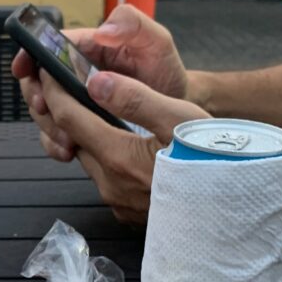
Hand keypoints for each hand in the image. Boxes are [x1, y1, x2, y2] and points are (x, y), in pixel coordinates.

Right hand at [12, 4, 187, 138]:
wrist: (177, 111)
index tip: (24, 69)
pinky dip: (56, 143)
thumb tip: (103, 30)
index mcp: (89, 47)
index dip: (31, 55)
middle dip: (37, 95)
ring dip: (48, 124)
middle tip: (45, 108)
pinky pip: (57, 133)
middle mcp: (76, 73)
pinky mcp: (80, 125)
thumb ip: (134, 25)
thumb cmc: (166, 74)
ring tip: (65, 137)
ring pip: (45, 110)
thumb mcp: (157, 43)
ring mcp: (76, 101)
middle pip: (39, 80)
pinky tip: (69, 150)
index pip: (50, 45)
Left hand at [36, 70, 208, 223]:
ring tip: (93, 108)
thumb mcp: (182, 120)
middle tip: (63, 83)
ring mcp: (119, 202)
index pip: (68, 117)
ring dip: (86, 135)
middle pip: (74, 140)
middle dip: (65, 111)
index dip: (54, 89)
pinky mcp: (129, 213)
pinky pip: (106, 178)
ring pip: (90, 160)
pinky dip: (105, 156)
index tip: (46, 68)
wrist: (235, 211)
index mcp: (119, 158)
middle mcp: (111, 184)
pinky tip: (120, 142)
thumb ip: (137, 99)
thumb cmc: (217, 162)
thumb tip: (96, 83)